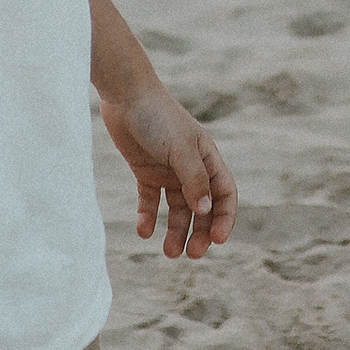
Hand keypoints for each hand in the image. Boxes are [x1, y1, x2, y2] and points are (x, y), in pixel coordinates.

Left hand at [101, 80, 237, 257]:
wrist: (124, 95)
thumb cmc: (158, 117)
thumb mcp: (180, 149)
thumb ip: (194, 180)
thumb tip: (206, 211)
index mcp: (207, 157)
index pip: (224, 194)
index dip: (224, 218)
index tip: (216, 240)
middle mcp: (190, 166)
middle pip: (202, 208)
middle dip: (200, 232)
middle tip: (191, 255)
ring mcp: (167, 170)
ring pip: (177, 209)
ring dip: (175, 231)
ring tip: (168, 252)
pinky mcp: (144, 171)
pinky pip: (150, 201)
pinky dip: (148, 217)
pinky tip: (144, 231)